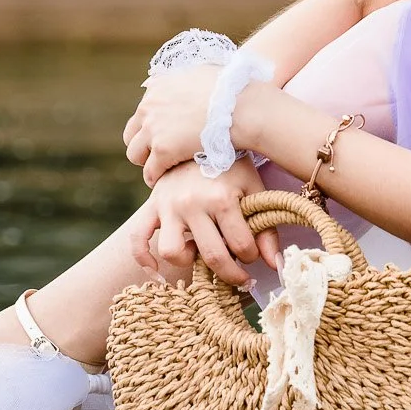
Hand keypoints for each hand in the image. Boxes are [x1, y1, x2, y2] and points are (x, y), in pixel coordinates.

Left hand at [123, 67, 220, 186]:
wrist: (242, 107)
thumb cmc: (232, 90)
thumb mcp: (201, 72)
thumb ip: (184, 79)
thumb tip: (182, 81)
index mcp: (157, 87)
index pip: (143, 112)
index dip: (153, 127)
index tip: (165, 136)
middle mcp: (149, 106)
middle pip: (131, 134)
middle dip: (144, 145)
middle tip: (160, 155)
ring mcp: (154, 128)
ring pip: (135, 154)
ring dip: (147, 162)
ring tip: (162, 170)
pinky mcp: (162, 150)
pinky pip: (150, 172)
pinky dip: (156, 178)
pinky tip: (165, 181)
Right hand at [128, 157, 280, 287]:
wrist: (199, 134)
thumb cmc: (230, 164)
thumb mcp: (253, 188)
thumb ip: (266, 227)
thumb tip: (273, 264)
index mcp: (221, 198)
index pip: (241, 246)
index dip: (251, 258)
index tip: (252, 256)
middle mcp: (192, 203)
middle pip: (212, 255)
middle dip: (230, 273)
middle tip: (238, 275)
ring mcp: (168, 206)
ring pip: (171, 251)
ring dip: (188, 262)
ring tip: (199, 254)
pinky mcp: (150, 206)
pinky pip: (137, 239)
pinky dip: (143, 259)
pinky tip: (157, 272)